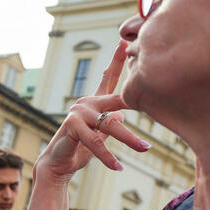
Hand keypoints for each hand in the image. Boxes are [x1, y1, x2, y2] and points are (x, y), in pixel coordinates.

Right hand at [35, 41, 148, 181]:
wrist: (58, 164)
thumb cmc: (80, 149)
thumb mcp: (101, 135)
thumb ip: (112, 123)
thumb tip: (121, 117)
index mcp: (93, 103)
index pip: (107, 78)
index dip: (116, 60)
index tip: (124, 42)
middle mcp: (86, 104)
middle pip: (116, 98)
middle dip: (133, 96)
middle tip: (151, 90)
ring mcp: (78, 113)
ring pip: (111, 125)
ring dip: (129, 139)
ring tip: (145, 148)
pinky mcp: (72, 126)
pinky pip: (96, 143)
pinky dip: (108, 157)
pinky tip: (118, 167)